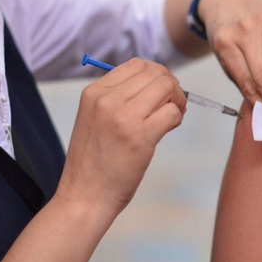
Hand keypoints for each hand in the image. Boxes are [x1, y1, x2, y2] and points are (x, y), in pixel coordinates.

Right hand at [56, 58, 185, 216]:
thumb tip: (156, 82)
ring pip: (166, 88)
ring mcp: (123, 117)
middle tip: (173, 104)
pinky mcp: (140, 137)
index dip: (157, 74)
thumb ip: (117, 98)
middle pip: (155, 73)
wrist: (84, 197)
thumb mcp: (94, 118)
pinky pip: (172, 112)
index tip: (162, 91)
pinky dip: (177, 118)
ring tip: (173, 116)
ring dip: (177, 100)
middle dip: (171, 86)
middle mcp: (107, 100)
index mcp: (94, 92)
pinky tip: (168, 129)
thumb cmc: (93, 162)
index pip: (136, 65)